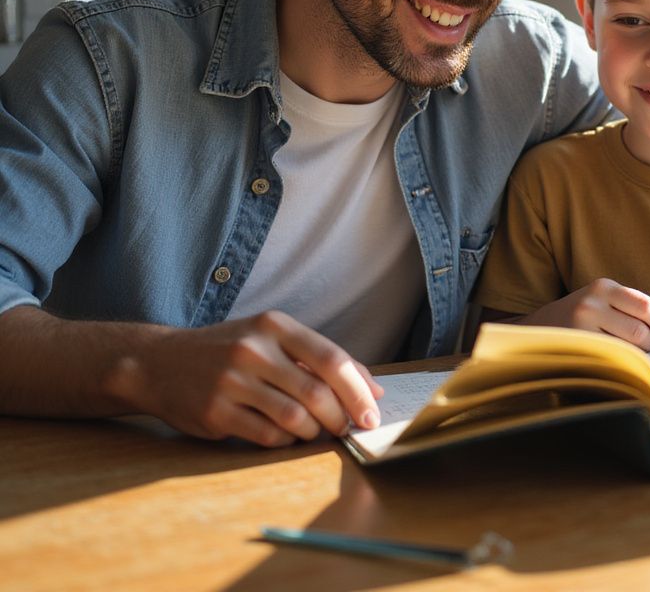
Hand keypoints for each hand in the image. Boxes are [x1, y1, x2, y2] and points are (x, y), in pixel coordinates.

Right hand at [124, 311, 384, 446]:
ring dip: (314, 432)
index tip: (373, 412)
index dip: (357, 389)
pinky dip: (285, 441)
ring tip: (315, 431)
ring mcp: (231, 381)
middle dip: (340, 417)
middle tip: (347, 428)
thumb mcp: (271, 338)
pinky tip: (285, 435)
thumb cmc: (229, 350)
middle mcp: (254, 349)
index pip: (330, 358)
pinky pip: (266, 435)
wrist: (160, 362)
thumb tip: (372, 388)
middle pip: (316, 392)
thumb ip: (319, 359)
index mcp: (274, 325)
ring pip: (294, 418)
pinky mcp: (215, 412)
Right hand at [520, 279, 649, 350]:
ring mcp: (582, 328)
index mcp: (602, 287)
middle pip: (640, 329)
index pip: (645, 306)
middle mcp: (591, 304)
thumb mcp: (607, 300)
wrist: (539, 328)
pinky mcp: (578, 349)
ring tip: (633, 352)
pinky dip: (624, 363)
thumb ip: (639, 305)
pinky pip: (614, 360)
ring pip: (629, 348)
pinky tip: (619, 360)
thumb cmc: (582, 315)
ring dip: (640, 354)